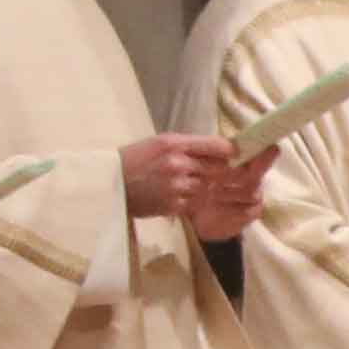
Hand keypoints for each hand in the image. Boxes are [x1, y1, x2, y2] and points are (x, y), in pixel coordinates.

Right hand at [124, 133, 263, 238]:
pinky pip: (199, 204)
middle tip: (235, 174)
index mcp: (174, 143)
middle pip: (220, 169)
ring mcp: (176, 186)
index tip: (238, 154)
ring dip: (213, 188)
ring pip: (211, 187)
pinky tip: (192, 196)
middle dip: (228, 172)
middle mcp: (177, 163)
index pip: (217, 146)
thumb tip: (224, 148)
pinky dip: (200, 201)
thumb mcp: (161, 143)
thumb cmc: (136, 159)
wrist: (110, 184)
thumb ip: (190, 145)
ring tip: (210, 185)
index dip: (232, 152)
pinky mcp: (174, 205)